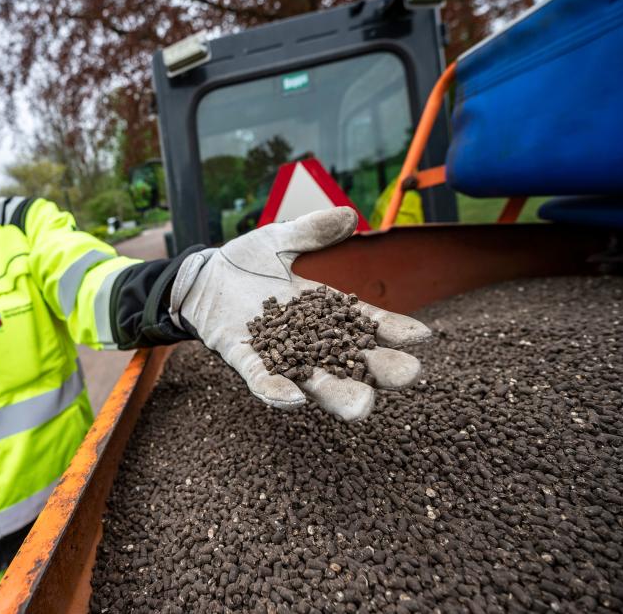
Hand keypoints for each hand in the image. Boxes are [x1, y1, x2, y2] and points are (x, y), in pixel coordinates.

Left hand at [169, 207, 430, 419]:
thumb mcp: (279, 239)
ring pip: (313, 381)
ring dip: (337, 394)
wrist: (200, 277)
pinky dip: (276, 391)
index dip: (393, 330)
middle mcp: (308, 340)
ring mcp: (277, 353)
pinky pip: (261, 380)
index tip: (422, 337)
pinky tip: (294, 399)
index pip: (366, 323)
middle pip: (350, 361)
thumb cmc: (244, 262)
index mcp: (323, 311)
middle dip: (379, 371)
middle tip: (407, 375)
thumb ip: (311, 231)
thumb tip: (348, 216)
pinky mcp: (243, 359)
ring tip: (362, 406)